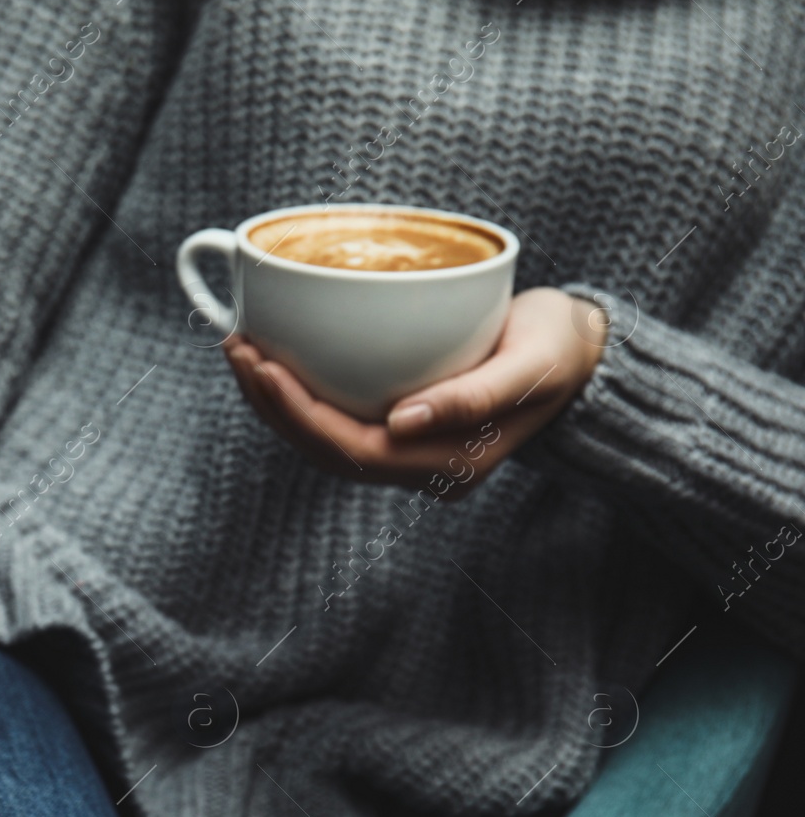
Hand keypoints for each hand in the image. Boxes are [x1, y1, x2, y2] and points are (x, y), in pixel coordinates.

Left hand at [225, 287, 605, 494]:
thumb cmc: (558, 349)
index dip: (298, 413)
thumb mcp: (530, 365)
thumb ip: (471, 398)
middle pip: (326, 450)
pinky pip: (337, 422)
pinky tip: (274, 362)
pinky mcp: (401, 427)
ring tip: (240, 351)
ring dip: (276, 402)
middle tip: (235, 347)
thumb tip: (401, 422)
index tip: (262, 365)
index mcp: (451, 463)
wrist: (582, 356)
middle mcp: (422, 468)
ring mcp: (410, 452)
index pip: (353, 450)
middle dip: (272, 404)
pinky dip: (299, 397)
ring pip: (324, 441)